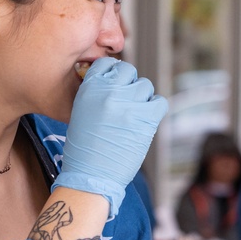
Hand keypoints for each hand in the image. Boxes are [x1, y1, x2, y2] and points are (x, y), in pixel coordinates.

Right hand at [53, 58, 166, 219]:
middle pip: (129, 71)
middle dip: (128, 84)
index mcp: (90, 87)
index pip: (107, 63)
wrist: (91, 176)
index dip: (112, 73)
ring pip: (145, 85)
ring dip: (141, 97)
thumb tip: (115, 82)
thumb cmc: (82, 148)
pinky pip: (160, 102)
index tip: (114, 84)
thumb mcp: (80, 112)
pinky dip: (155, 108)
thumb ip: (96, 93)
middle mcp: (110, 90)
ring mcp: (130, 103)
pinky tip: (146, 118)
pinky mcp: (146, 118)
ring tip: (133, 114)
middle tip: (125, 102)